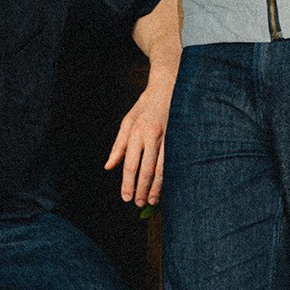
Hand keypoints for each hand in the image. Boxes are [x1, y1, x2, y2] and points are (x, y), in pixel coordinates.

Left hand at [106, 85, 169, 206]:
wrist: (169, 86)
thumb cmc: (146, 105)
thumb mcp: (127, 122)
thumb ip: (118, 146)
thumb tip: (109, 166)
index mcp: (137, 132)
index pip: (131, 164)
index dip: (128, 183)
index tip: (126, 197)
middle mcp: (153, 136)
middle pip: (147, 170)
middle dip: (142, 189)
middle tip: (138, 203)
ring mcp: (169, 137)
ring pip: (164, 169)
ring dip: (158, 187)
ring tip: (152, 201)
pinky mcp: (181, 137)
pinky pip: (175, 161)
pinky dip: (171, 176)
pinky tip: (169, 187)